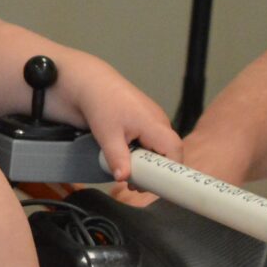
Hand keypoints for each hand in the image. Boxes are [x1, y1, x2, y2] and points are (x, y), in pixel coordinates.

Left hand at [61, 59, 180, 185]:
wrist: (90, 83)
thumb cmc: (101, 102)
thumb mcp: (107, 135)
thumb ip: (117, 158)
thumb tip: (124, 178)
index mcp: (155, 123)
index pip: (175, 151)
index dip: (170, 170)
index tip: (156, 184)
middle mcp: (158, 121)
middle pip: (168, 152)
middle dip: (154, 171)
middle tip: (135, 184)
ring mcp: (152, 120)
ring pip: (158, 148)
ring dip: (146, 162)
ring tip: (128, 173)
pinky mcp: (144, 121)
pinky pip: (150, 141)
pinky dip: (141, 152)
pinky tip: (127, 158)